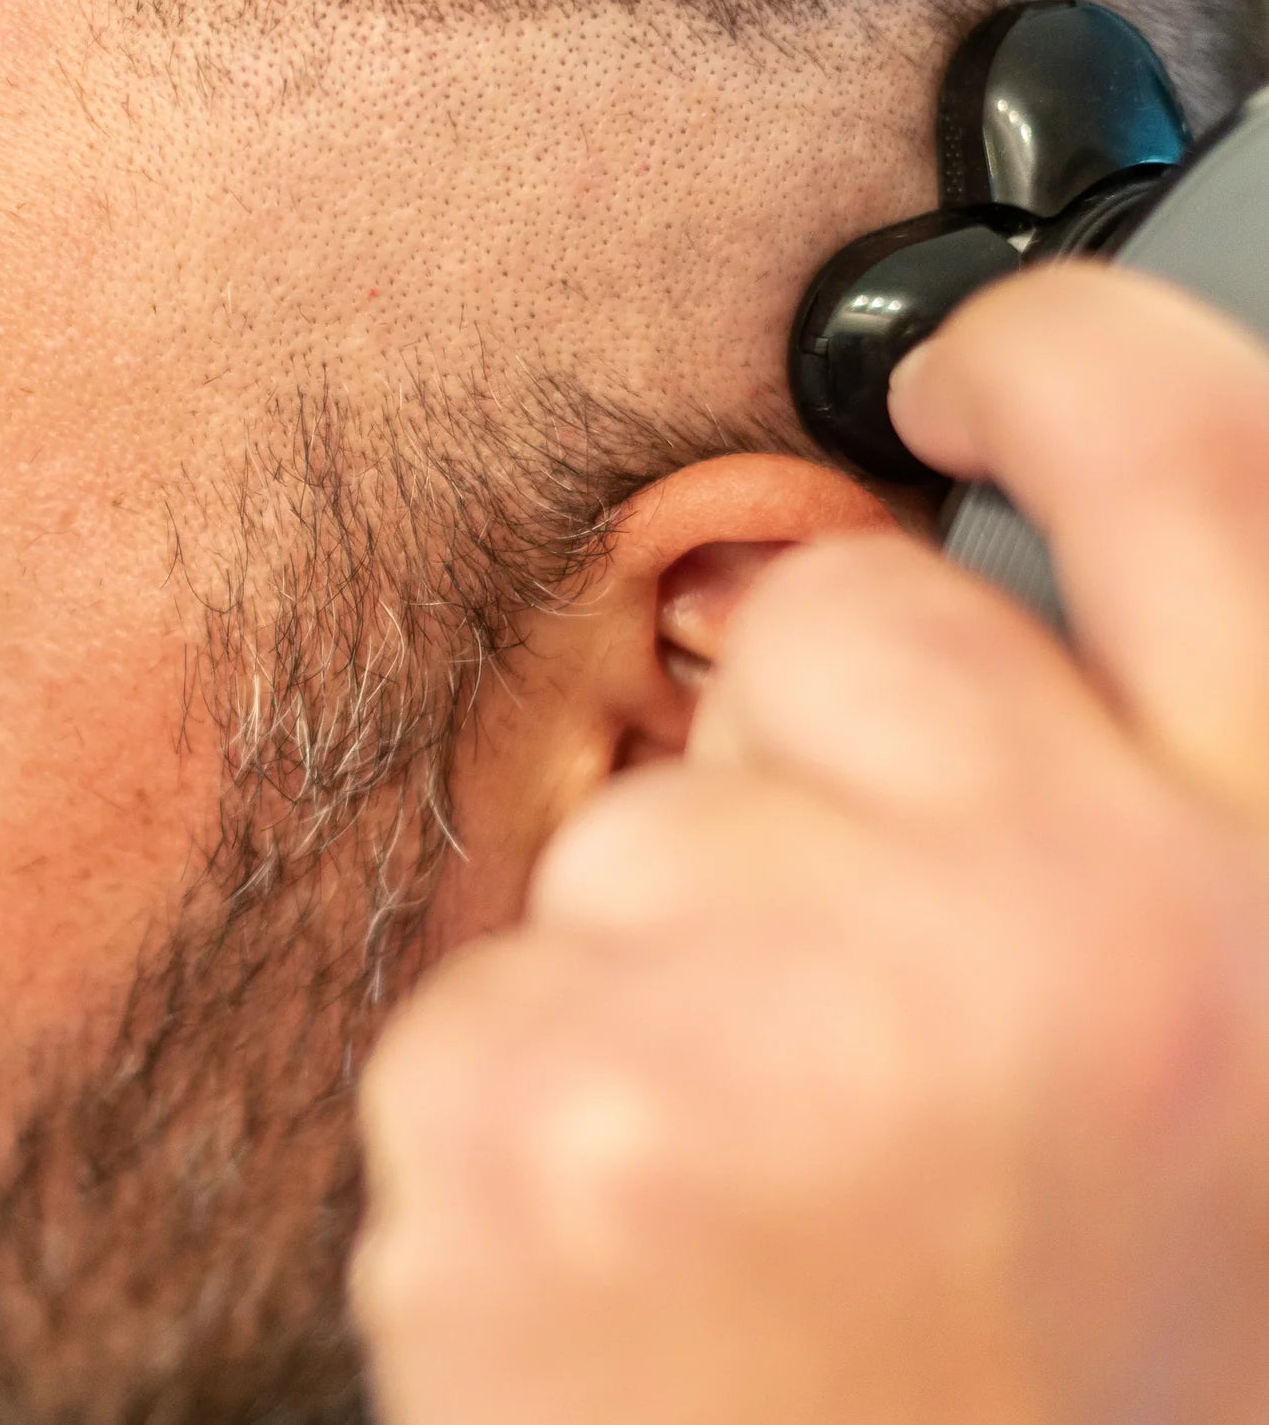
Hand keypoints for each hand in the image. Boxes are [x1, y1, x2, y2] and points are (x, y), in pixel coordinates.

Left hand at [352, 263, 1268, 1424]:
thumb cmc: (1059, 1384)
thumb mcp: (1220, 1095)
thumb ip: (1135, 841)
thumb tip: (972, 661)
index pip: (1204, 471)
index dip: (1069, 366)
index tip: (964, 364)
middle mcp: (1075, 924)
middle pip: (837, 632)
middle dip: (811, 782)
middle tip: (871, 1044)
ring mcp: (789, 1005)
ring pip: (638, 828)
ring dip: (675, 979)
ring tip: (776, 1206)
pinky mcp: (544, 1099)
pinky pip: (492, 986)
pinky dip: (540, 1101)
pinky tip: (652, 1259)